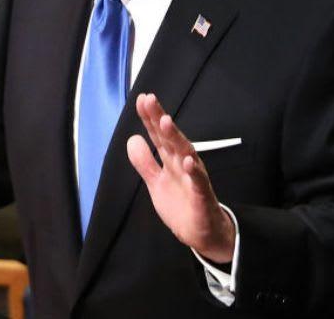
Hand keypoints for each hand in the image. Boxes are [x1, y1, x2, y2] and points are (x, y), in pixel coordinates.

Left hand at [126, 93, 235, 263]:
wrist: (201, 233)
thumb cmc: (181, 204)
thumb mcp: (156, 182)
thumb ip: (144, 162)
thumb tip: (132, 138)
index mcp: (171, 160)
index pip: (158, 135)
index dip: (150, 118)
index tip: (142, 100)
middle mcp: (183, 163)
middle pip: (171, 138)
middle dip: (161, 119)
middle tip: (151, 101)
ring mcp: (194, 178)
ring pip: (186, 154)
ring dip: (176, 138)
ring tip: (166, 122)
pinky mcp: (202, 196)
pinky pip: (198, 182)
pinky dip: (193, 171)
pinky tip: (187, 161)